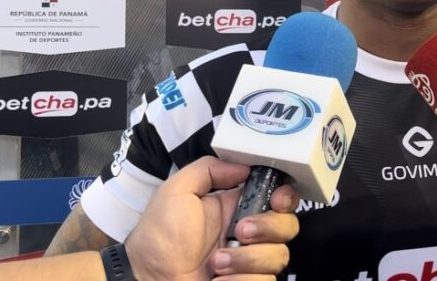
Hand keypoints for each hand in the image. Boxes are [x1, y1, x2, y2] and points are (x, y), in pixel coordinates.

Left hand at [124, 157, 298, 280]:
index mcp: (237, 207)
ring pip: (279, 256)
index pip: (279, 196)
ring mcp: (249, 261)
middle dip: (268, 227)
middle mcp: (249, 233)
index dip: (286, 197)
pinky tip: (219, 280)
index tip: (276, 200)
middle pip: (288, 225)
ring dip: (247, 259)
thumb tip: (244, 167)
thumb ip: (208, 169)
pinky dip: (241, 280)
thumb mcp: (176, 191)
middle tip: (239, 232)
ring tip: (216, 263)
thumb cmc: (158, 238)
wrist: (148, 279)